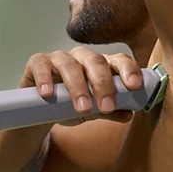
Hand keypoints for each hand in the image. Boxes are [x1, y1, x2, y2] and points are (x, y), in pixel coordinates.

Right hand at [20, 46, 141, 120]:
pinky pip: (41, 65)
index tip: (134, 86)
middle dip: (103, 84)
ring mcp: (59, 58)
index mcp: (101, 65)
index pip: (119, 60)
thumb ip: (110, 112)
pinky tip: (48, 93)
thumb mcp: (93, 112)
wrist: (41, 111)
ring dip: (78, 87)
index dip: (128, 70)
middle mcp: (82, 57)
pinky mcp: (38, 63)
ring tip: (82, 108)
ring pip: (70, 65)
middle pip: (96, 62)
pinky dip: (44, 78)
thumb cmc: (70, 106)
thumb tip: (129, 114)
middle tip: (107, 107)